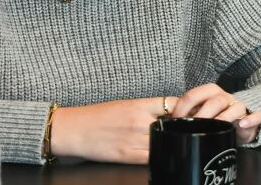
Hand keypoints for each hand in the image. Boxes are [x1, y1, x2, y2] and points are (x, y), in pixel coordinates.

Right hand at [50, 97, 178, 163]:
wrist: (74, 129)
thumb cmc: (96, 115)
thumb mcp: (122, 104)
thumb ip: (144, 108)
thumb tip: (165, 113)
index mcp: (137, 105)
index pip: (171, 103)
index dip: (182, 108)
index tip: (186, 112)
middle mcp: (138, 121)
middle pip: (171, 123)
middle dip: (177, 126)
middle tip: (181, 128)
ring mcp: (134, 140)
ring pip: (164, 141)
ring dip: (168, 140)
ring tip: (168, 140)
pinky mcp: (128, 156)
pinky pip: (152, 157)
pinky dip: (158, 154)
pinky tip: (158, 151)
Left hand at [171, 83, 260, 143]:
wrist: (241, 121)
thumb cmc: (216, 117)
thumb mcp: (201, 114)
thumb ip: (188, 114)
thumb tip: (169, 121)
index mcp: (209, 92)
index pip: (194, 94)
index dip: (183, 107)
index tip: (176, 120)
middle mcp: (224, 96)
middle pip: (214, 101)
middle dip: (202, 113)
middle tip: (194, 126)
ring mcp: (239, 106)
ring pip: (233, 107)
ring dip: (223, 117)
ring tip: (216, 126)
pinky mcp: (252, 117)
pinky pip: (254, 116)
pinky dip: (250, 119)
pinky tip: (242, 124)